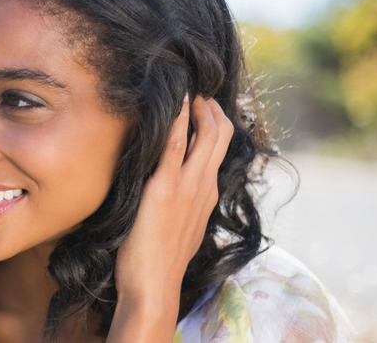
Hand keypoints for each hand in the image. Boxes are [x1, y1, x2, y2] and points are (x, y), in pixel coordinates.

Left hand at [108, 96, 233, 341]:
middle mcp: (204, 186)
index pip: (219, 150)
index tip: (204, 108)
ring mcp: (188, 185)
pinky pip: (177, 144)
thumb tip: (175, 195)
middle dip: (213, 108)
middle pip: (221, 135)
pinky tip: (177, 101)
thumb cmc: (159, 261)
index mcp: (207, 194)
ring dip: (199, 108)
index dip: (215, 124)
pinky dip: (179, 118)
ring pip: (208, 134)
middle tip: (198, 93)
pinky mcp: (166, 187)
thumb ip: (184, 206)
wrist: (155, 285)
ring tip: (189, 91)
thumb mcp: (181, 228)